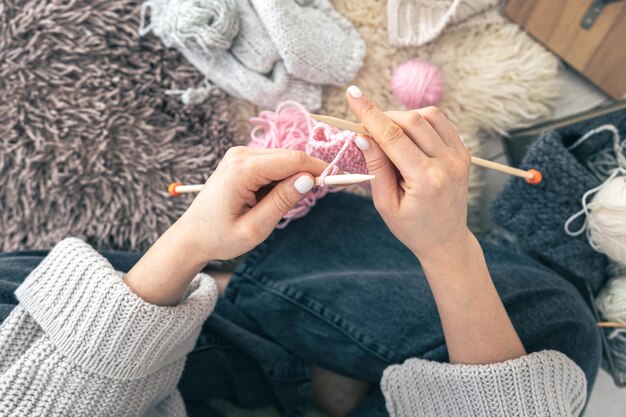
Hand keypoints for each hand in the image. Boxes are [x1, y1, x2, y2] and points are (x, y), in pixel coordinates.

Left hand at [178, 146, 328, 261]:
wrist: (191, 237)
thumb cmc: (219, 237)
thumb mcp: (255, 228)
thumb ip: (282, 202)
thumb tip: (309, 180)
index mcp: (243, 169)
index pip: (293, 160)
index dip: (320, 168)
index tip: (341, 180)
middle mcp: (241, 154)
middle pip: (290, 157)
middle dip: (308, 174)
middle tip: (323, 195)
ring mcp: (240, 155)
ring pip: (283, 160)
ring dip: (292, 179)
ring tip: (276, 208)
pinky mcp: (241, 160)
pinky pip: (272, 164)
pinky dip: (280, 180)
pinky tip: (269, 200)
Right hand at [347, 87, 525, 363]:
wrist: (446, 240)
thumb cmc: (412, 228)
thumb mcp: (385, 205)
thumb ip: (376, 168)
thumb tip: (363, 136)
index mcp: (426, 181)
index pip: (393, 137)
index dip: (370, 114)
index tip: (353, 94)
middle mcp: (447, 164)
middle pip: (412, 121)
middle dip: (385, 117)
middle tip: (368, 129)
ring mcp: (459, 156)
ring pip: (428, 116)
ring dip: (403, 118)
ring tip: (389, 137)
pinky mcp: (463, 153)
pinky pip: (440, 123)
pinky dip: (420, 122)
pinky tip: (408, 138)